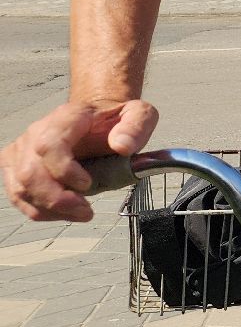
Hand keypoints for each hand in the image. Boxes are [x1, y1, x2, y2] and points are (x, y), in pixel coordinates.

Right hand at [3, 100, 158, 221]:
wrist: (95, 120)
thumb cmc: (115, 121)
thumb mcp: (138, 115)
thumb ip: (136, 126)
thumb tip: (122, 146)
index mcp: (66, 118)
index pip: (49, 145)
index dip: (64, 170)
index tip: (87, 184)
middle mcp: (37, 132)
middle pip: (29, 172)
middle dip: (56, 199)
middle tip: (85, 210)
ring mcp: (22, 150)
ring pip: (21, 188)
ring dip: (49, 208)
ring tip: (81, 212)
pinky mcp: (15, 166)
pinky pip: (18, 195)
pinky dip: (40, 210)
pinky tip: (64, 212)